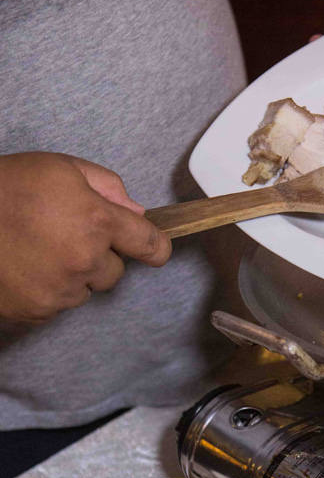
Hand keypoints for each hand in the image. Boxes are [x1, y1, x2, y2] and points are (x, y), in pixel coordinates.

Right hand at [0, 152, 171, 324]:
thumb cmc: (4, 187)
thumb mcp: (59, 167)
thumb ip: (106, 186)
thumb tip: (136, 212)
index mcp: (96, 221)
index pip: (150, 245)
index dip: (155, 246)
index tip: (153, 247)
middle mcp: (84, 260)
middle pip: (115, 272)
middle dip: (99, 256)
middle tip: (63, 235)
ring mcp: (60, 290)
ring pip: (85, 290)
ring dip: (72, 274)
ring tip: (36, 249)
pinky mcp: (38, 310)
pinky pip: (58, 305)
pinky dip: (47, 290)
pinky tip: (24, 266)